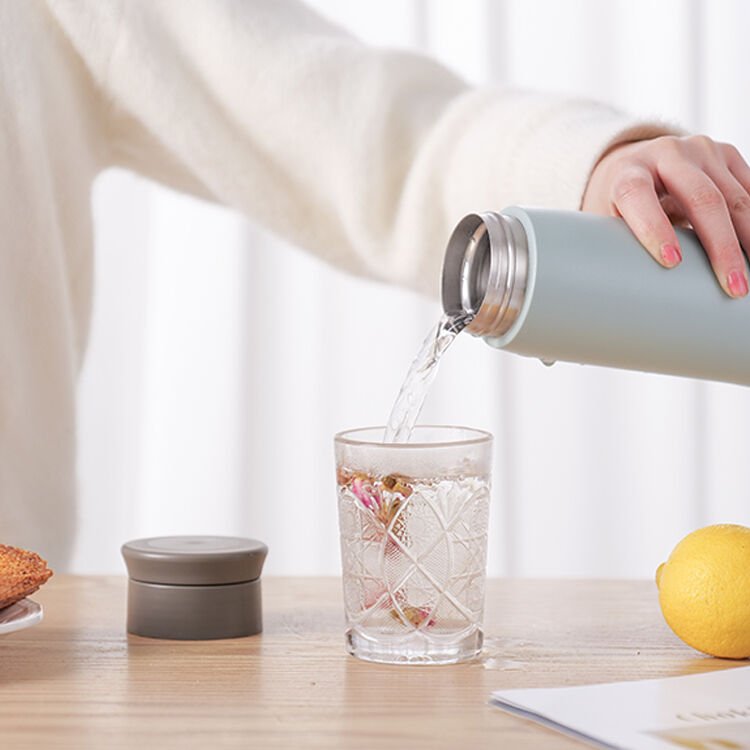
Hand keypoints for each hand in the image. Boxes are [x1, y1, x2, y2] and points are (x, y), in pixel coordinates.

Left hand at [582, 135, 749, 297]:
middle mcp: (667, 154)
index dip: (653, 228)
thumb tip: (632, 288)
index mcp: (628, 170)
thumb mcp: (609, 220)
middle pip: (702, 199)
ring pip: (736, 197)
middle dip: (721, 246)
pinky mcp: (727, 155)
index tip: (670, 263)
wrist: (638, 163)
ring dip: (749, 239)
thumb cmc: (619, 204)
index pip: (637, 194)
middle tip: (732, 286)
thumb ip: (618, 243)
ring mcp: (702, 151)